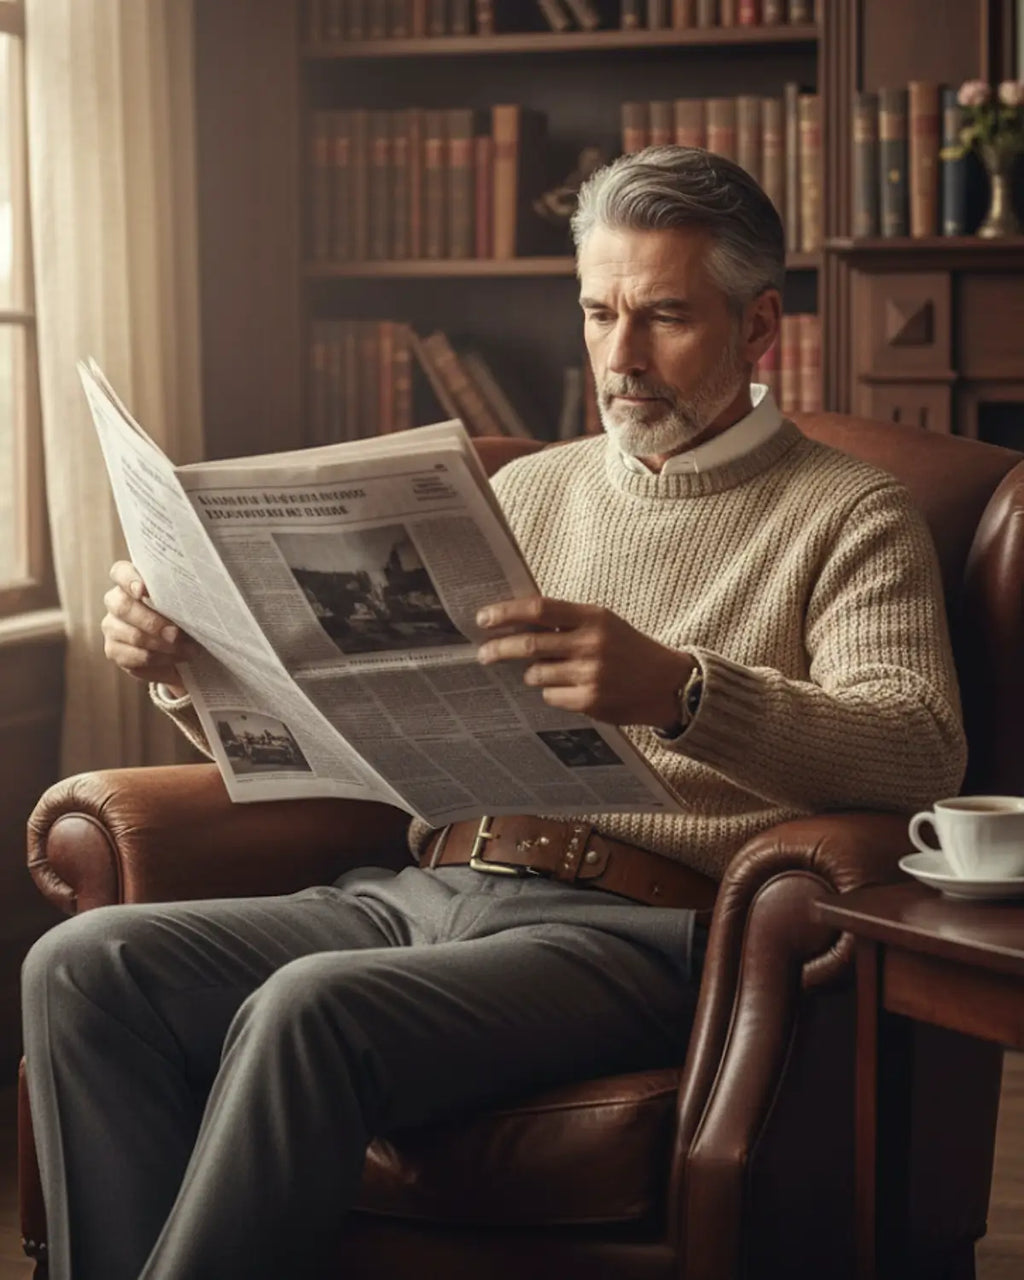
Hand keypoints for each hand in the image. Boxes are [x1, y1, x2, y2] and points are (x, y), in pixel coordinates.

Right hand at [101, 561, 196, 696]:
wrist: (182, 646)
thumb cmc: (184, 616)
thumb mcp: (185, 604)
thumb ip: (182, 597)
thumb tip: (192, 604)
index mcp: (131, 581)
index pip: (120, 573)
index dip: (129, 580)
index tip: (144, 590)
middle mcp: (116, 601)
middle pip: (122, 607)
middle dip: (152, 622)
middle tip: (176, 633)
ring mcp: (112, 627)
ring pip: (131, 636)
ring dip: (163, 647)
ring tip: (187, 651)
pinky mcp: (114, 651)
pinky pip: (133, 659)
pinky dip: (159, 663)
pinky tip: (175, 663)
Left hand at [476, 595, 694, 728]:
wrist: (668, 684)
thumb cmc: (628, 649)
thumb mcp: (604, 623)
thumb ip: (566, 621)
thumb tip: (516, 620)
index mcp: (593, 617)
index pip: (539, 609)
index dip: (506, 613)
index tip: (483, 618)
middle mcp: (591, 644)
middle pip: (529, 645)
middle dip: (499, 649)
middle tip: (483, 653)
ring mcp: (591, 674)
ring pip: (536, 674)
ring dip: (533, 674)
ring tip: (551, 672)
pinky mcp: (590, 701)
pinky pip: (551, 696)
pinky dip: (553, 692)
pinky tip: (573, 689)